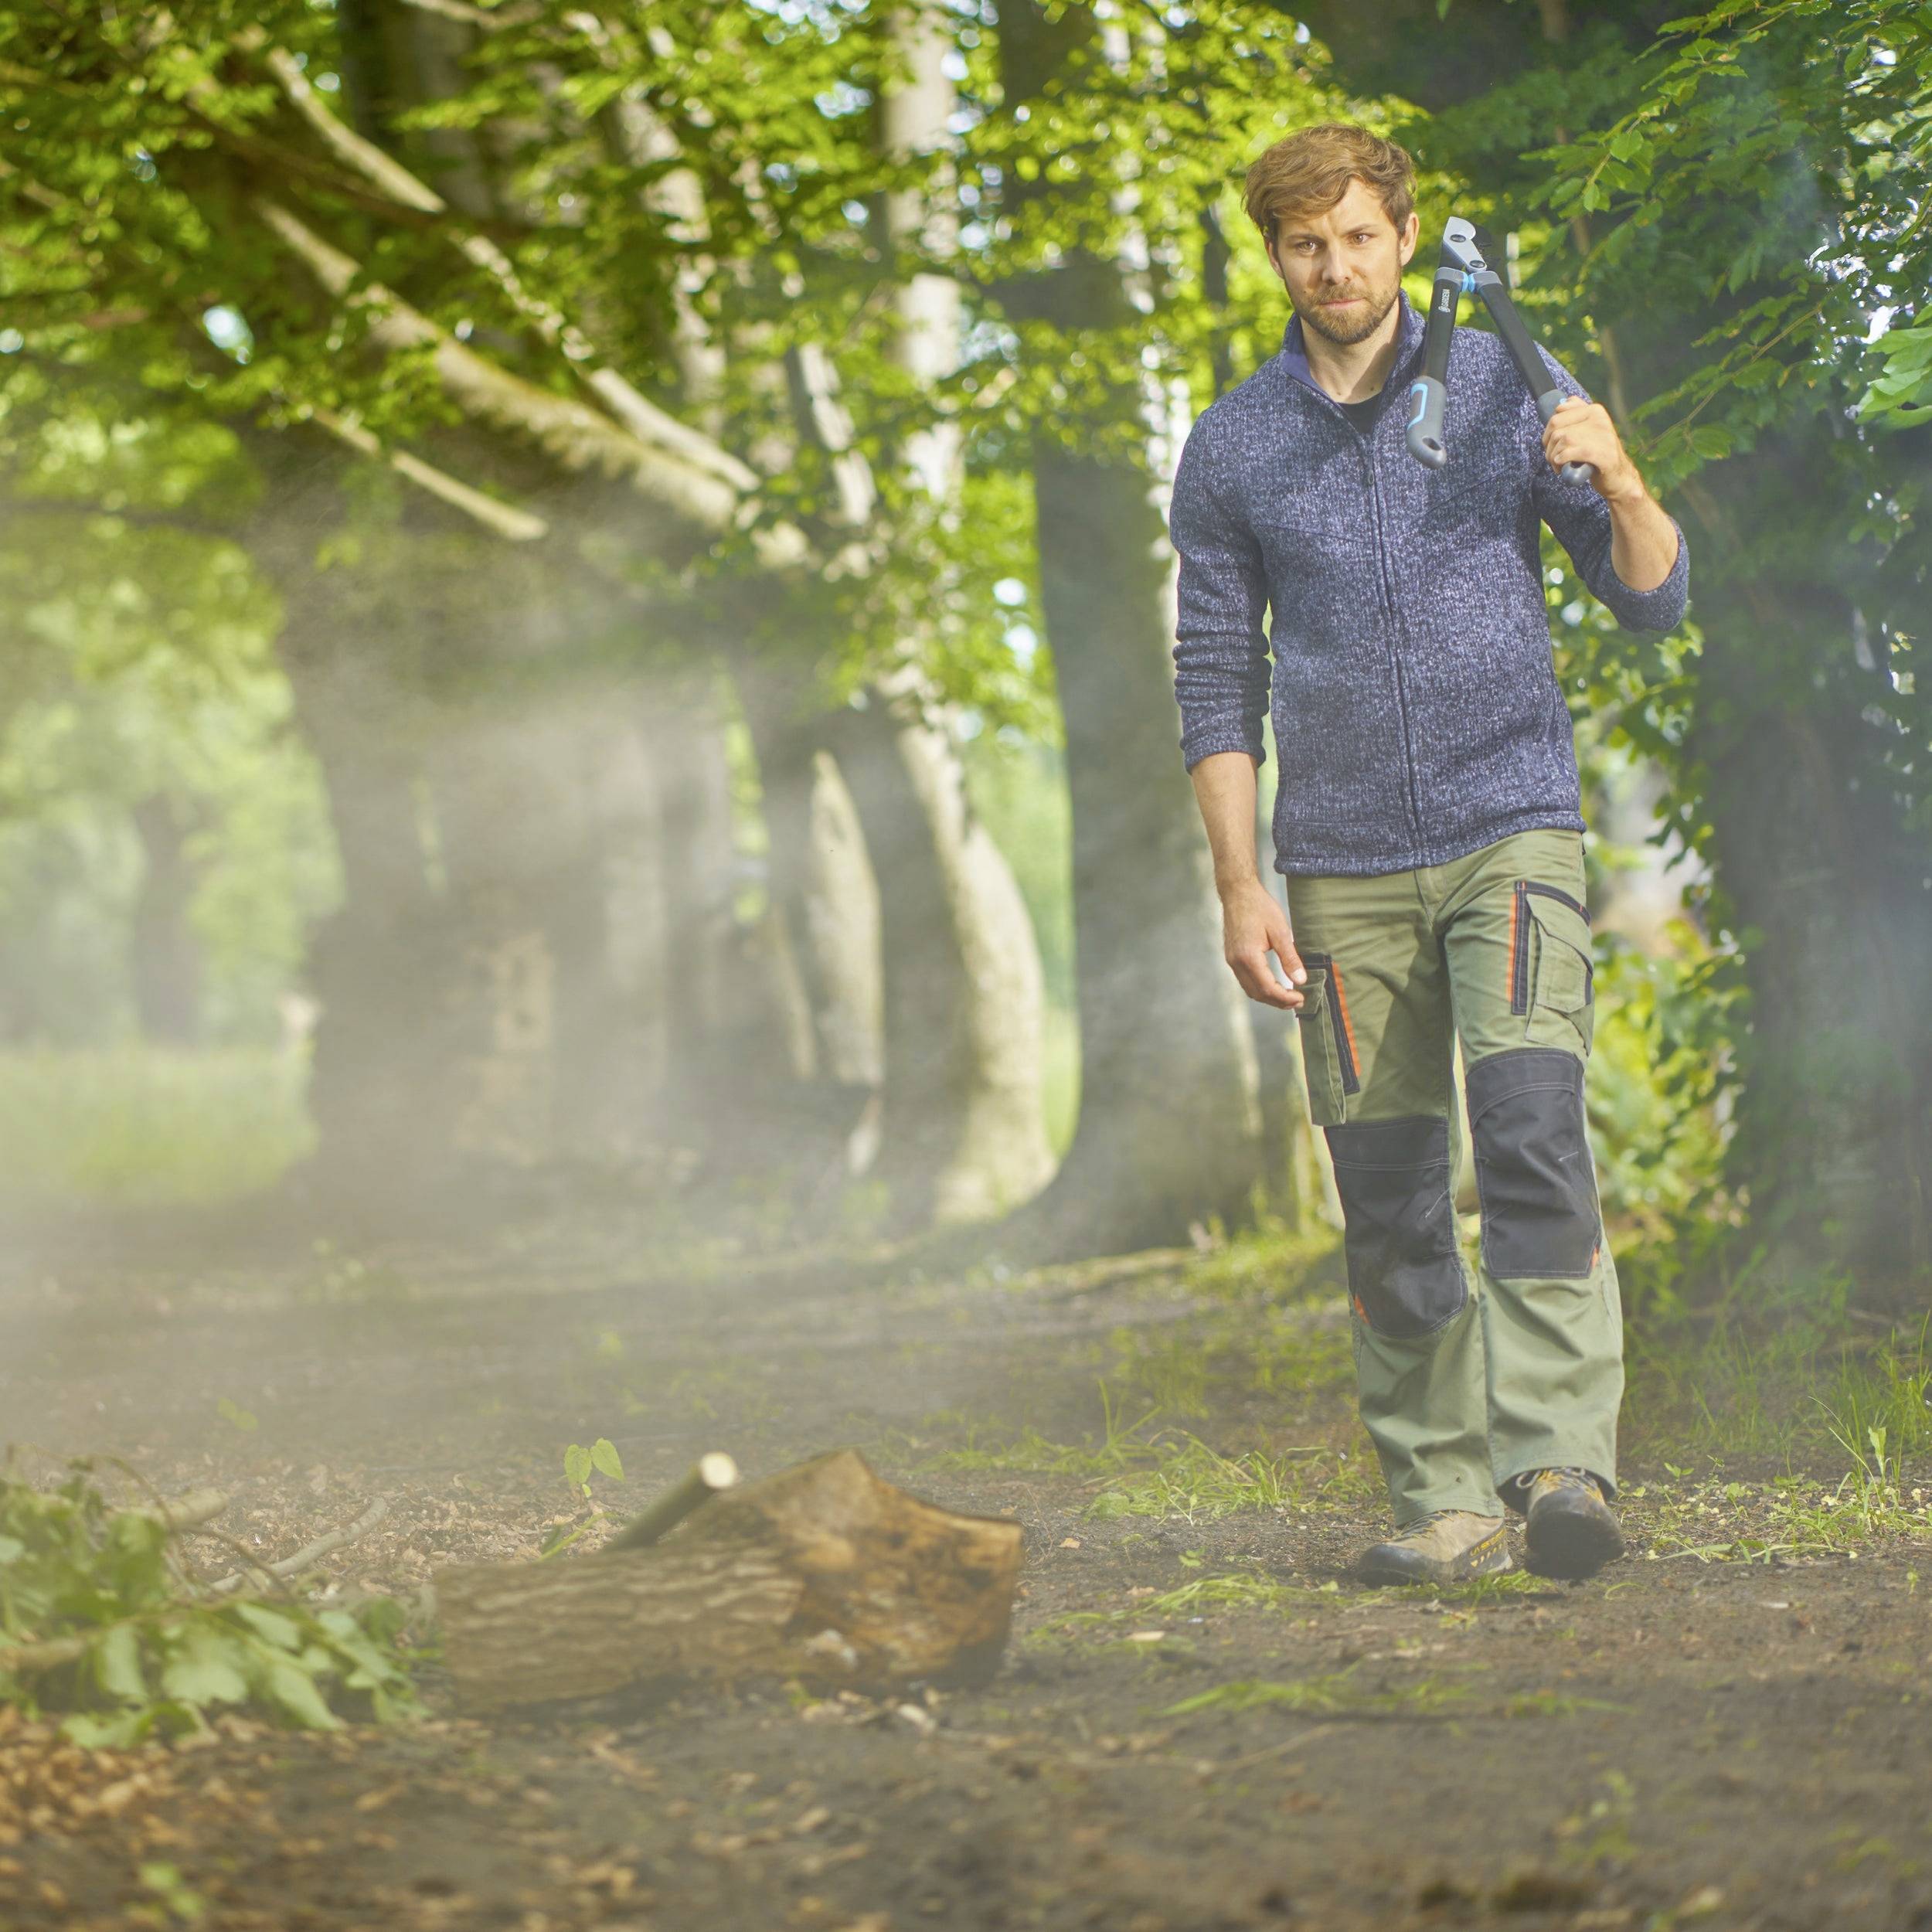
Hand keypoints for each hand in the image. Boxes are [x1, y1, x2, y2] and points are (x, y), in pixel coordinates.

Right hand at [1221, 878, 1304, 1009]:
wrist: (1238, 893)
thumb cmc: (1260, 907)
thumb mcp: (1280, 931)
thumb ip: (1290, 958)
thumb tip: (1300, 980)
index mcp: (1248, 957)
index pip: (1267, 988)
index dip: (1285, 997)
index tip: (1301, 998)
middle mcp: (1236, 962)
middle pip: (1257, 993)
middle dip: (1278, 1001)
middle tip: (1298, 1001)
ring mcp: (1232, 961)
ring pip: (1250, 989)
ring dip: (1269, 997)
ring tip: (1288, 996)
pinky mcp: (1232, 957)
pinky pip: (1245, 980)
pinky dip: (1260, 987)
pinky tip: (1273, 985)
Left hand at [1542, 397, 1643, 502]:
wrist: (1618, 476)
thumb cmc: (1598, 453)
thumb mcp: (1588, 430)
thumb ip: (1577, 414)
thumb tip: (1561, 404)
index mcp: (1595, 410)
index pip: (1557, 416)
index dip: (1547, 434)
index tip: (1551, 445)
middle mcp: (1601, 419)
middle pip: (1557, 430)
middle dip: (1549, 447)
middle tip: (1554, 458)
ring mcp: (1603, 436)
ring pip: (1562, 441)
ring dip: (1554, 457)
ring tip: (1559, 465)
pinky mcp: (1603, 454)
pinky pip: (1570, 453)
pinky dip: (1561, 461)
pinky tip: (1563, 467)